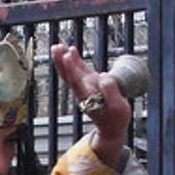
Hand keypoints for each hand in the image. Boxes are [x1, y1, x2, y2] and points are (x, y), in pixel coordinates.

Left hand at [50, 43, 130, 166]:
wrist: (111, 128)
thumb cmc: (116, 118)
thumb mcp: (118, 107)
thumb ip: (111, 91)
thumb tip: (103, 75)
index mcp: (89, 96)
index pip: (77, 81)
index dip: (72, 68)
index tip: (67, 56)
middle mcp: (83, 91)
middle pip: (69, 75)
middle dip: (62, 61)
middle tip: (56, 47)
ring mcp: (84, 87)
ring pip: (71, 72)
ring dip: (64, 59)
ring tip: (58, 46)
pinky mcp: (89, 85)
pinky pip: (78, 71)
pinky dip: (74, 61)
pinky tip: (71, 51)